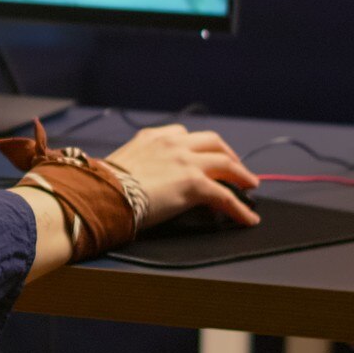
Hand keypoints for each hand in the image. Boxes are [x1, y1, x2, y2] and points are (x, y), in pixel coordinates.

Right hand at [103, 124, 260, 227]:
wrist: (103, 193)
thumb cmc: (104, 184)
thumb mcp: (123, 163)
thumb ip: (140, 164)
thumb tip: (145, 181)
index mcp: (152, 137)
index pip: (184, 135)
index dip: (200, 147)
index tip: (205, 155)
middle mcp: (172, 142)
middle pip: (212, 141)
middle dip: (228, 153)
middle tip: (235, 167)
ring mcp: (186, 161)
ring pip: (225, 162)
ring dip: (241, 174)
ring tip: (250, 185)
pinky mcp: (195, 183)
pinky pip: (225, 196)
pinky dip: (239, 208)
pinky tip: (247, 218)